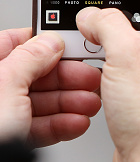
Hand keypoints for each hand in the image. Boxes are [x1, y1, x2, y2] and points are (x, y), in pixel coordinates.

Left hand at [0, 28, 101, 146]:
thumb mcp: (6, 86)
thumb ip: (31, 58)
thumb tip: (51, 42)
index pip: (18, 42)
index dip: (49, 43)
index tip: (75, 47)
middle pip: (36, 74)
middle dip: (69, 79)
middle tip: (90, 79)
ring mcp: (2, 115)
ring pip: (41, 102)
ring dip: (71, 103)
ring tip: (89, 104)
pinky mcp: (10, 137)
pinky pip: (38, 126)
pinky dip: (61, 125)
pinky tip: (75, 123)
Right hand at [76, 0, 139, 161]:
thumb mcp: (124, 53)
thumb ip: (106, 22)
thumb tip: (94, 14)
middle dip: (120, 11)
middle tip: (99, 16)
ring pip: (138, 37)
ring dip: (114, 40)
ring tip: (98, 46)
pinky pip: (134, 61)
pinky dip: (116, 61)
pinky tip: (103, 69)